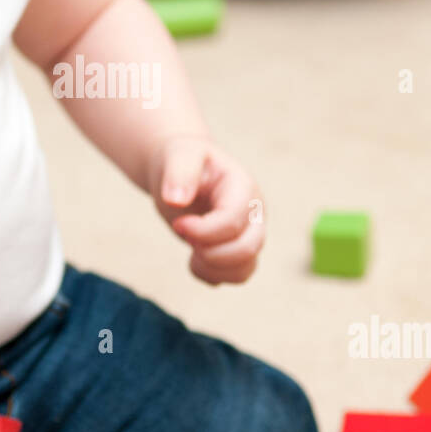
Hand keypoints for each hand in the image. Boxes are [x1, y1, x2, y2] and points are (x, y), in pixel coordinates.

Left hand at [148, 135, 264, 284]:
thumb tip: (175, 200)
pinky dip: (213, 275)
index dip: (202, 231)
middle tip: (184, 235)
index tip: (178, 224)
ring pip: (244, 268)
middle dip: (210, 252)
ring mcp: (250, 233)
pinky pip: (237, 276)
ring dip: (211, 267)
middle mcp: (254, 213)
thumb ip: (179, 173)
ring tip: (190, 248)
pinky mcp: (240, 249)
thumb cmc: (182, 160)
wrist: (181, 169)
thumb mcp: (178, 155)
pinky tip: (194, 258)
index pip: (232, 222)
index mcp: (243, 188)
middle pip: (246, 248)